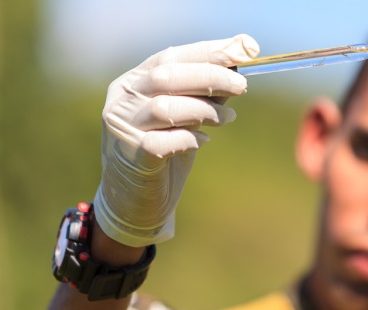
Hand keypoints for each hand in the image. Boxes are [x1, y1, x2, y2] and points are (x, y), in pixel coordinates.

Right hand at [93, 34, 259, 246]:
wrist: (135, 202)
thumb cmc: (164, 154)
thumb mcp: (186, 118)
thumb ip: (204, 95)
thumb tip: (238, 69)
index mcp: (133, 82)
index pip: (171, 56)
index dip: (209, 51)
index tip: (245, 48)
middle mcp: (122, 100)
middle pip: (167, 75)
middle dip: (211, 76)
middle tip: (242, 86)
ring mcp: (123, 128)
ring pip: (164, 106)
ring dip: (204, 110)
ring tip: (228, 119)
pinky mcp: (131, 157)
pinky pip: (162, 142)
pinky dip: (189, 139)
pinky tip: (203, 142)